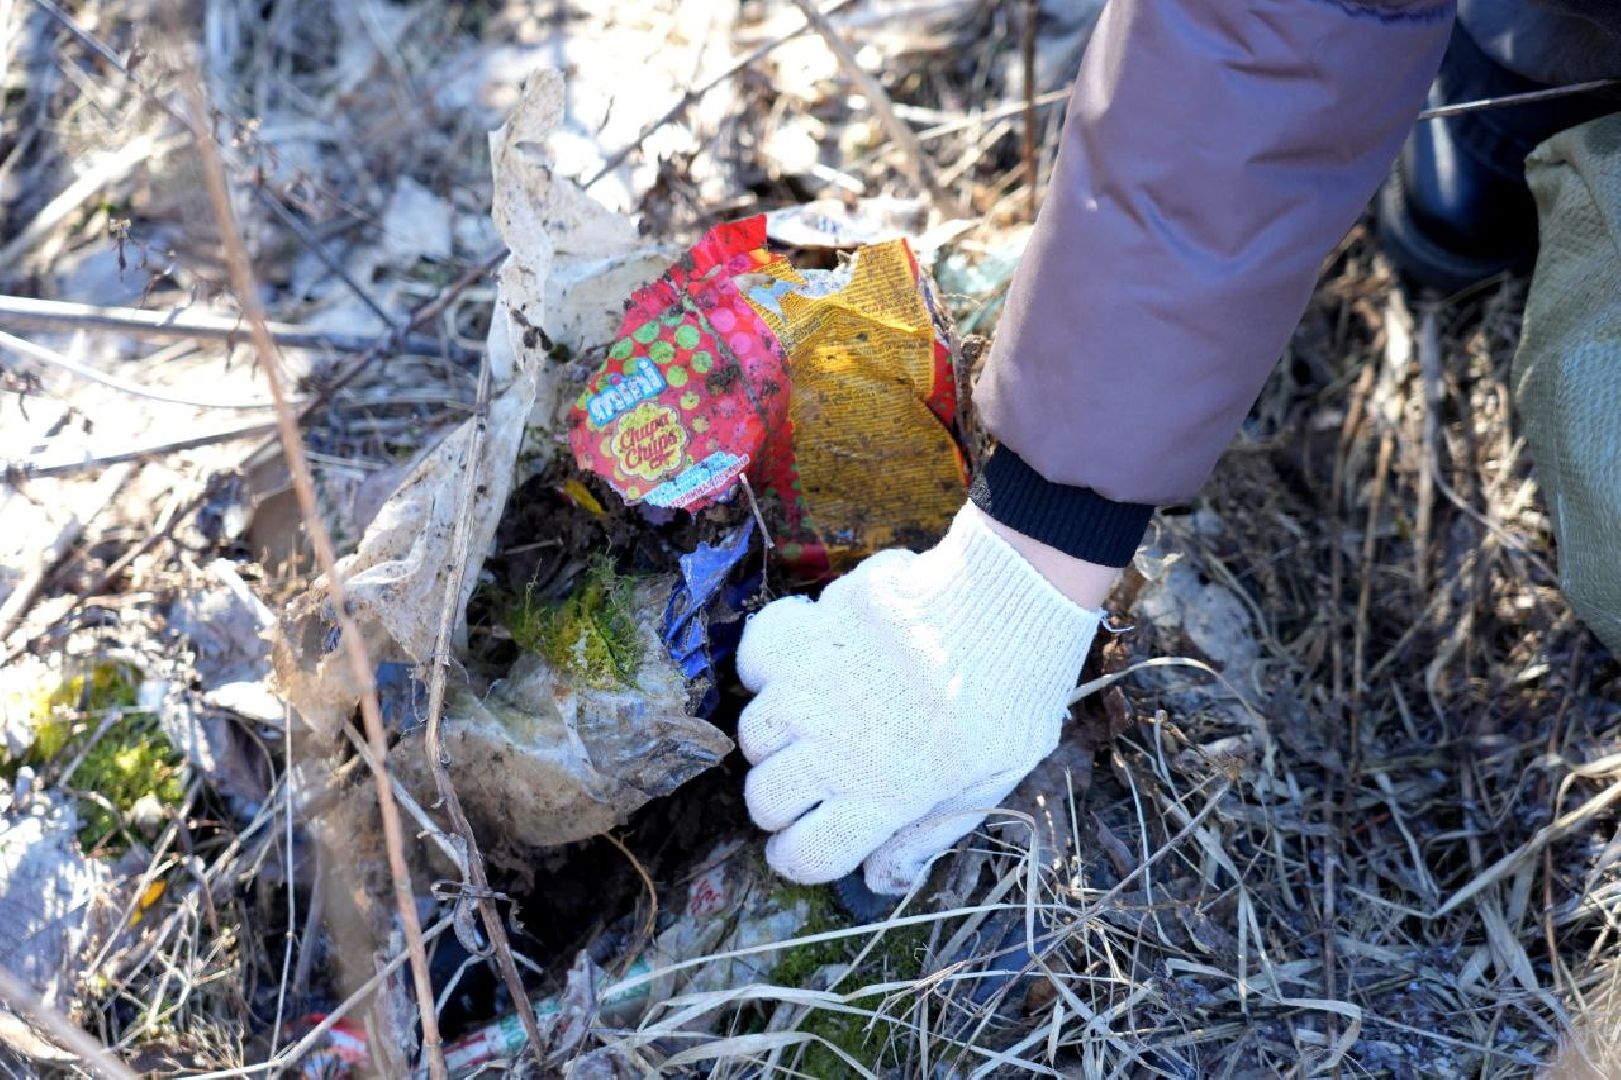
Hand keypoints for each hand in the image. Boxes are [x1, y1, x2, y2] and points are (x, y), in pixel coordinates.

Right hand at [737, 504, 1102, 893]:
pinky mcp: (806, 632)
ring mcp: (809, 687)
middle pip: (765, 799)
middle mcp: (829, 747)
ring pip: (754, 734)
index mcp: (878, 796)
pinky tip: (796, 667)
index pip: (801, 855)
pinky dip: (767, 665)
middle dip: (784, 803)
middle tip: (814, 783)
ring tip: (812, 722)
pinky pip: (754, 657)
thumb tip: (877, 878)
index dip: (797, 859)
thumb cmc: (1014, 698)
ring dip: (777, 737)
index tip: (805, 844)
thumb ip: (928, 833)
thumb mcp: (991, 781)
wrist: (1006, 603)